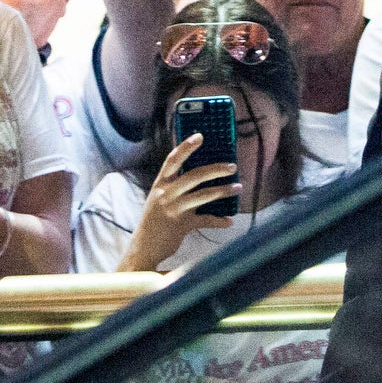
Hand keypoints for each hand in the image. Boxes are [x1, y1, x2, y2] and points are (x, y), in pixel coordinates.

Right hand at [119, 137, 237, 270]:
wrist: (143, 247)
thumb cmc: (155, 219)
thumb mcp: (159, 198)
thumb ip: (175, 185)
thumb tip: (202, 173)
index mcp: (160, 184)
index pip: (172, 160)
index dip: (186, 147)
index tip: (200, 136)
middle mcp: (166, 194)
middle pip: (194, 176)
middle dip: (215, 169)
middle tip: (232, 166)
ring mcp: (174, 210)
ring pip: (203, 196)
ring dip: (223, 191)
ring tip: (238, 188)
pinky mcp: (181, 226)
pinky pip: (205, 220)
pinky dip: (218, 221)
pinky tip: (229, 221)